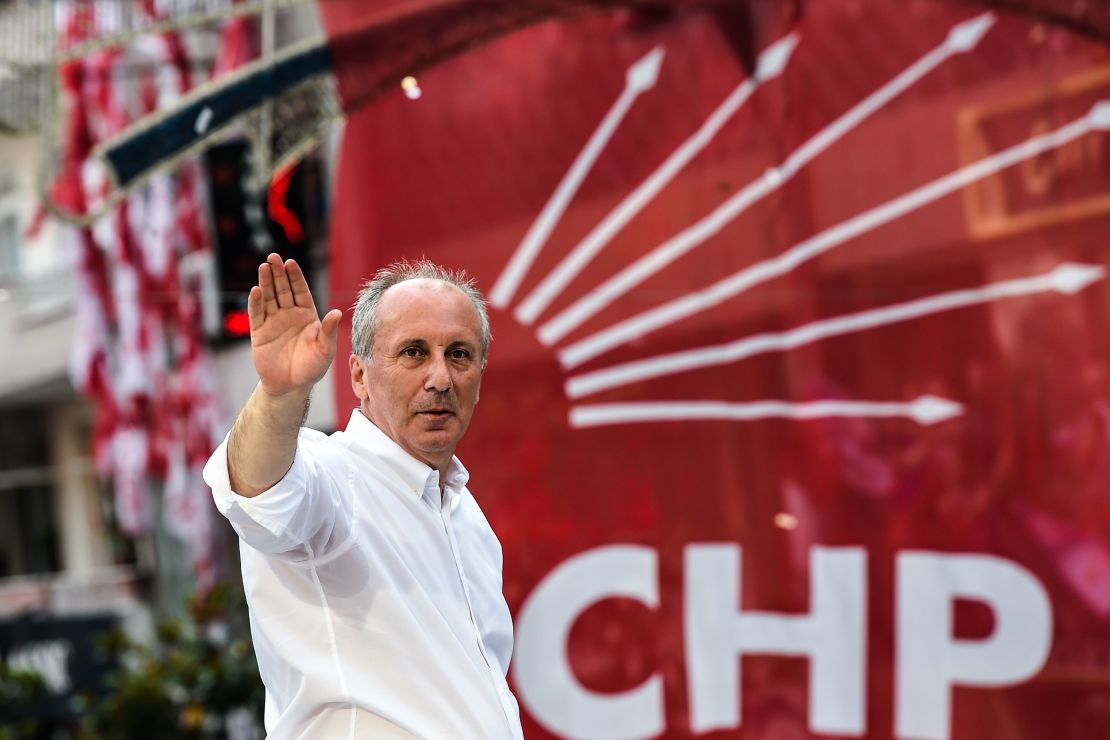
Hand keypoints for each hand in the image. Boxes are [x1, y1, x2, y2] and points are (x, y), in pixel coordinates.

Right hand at [247, 253, 341, 396]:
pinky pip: (257, 314)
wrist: (291, 386)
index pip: (300, 291)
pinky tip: (255, 290)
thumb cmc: (312, 367)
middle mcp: (289, 315)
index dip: (295, 277)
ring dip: (266, 283)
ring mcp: (273, 322)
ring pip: (269, 298)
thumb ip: (329, 331)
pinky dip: (256, 303)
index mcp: (307, 315)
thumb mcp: (325, 350)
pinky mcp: (259, 333)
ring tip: (263, 267)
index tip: (291, 263)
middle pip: (282, 290)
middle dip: (278, 273)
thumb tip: (337, 312)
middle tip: (273, 257)